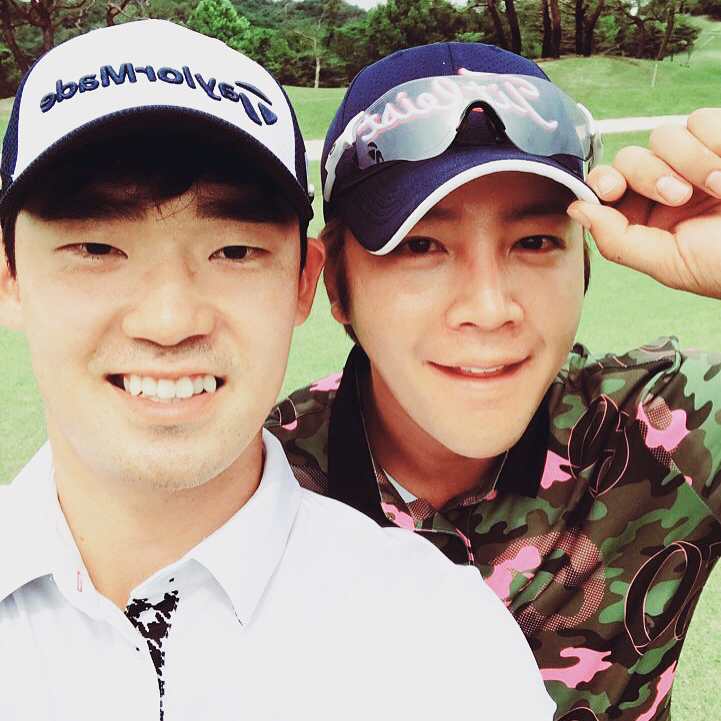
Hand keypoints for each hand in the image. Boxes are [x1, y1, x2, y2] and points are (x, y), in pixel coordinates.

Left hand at [567, 108, 720, 298]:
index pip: (609, 186)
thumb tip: (576, 208)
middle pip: (631, 156)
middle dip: (649, 175)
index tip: (611, 189)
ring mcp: (699, 160)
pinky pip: (702, 120)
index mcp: (650, 219)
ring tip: (720, 189)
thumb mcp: (670, 263)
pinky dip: (715, 143)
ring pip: (665, 134)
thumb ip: (618, 240)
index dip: (603, 181)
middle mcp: (670, 186)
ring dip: (691, 161)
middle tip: (678, 196)